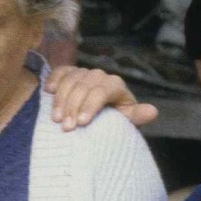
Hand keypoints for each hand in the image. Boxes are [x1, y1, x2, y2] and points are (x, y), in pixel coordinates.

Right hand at [44, 67, 159, 129]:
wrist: (100, 117)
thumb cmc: (114, 121)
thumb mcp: (126, 121)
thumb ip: (136, 116)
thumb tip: (152, 111)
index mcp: (115, 85)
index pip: (102, 91)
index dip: (91, 106)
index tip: (82, 123)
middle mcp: (100, 75)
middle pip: (83, 86)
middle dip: (73, 107)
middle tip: (66, 128)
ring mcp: (84, 73)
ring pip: (70, 80)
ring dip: (60, 100)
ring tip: (56, 119)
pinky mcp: (70, 73)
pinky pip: (60, 72)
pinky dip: (54, 79)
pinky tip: (48, 91)